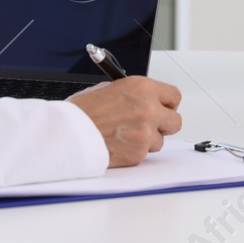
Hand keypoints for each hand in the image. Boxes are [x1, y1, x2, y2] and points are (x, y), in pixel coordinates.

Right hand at [68, 76, 182, 166]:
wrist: (68, 132)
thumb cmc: (83, 111)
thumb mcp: (112, 88)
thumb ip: (136, 94)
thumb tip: (148, 100)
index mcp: (142, 88)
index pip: (174, 96)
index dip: (168, 103)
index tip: (163, 107)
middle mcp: (148, 109)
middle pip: (175, 121)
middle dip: (164, 124)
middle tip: (151, 124)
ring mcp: (145, 133)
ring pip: (160, 140)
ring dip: (148, 139)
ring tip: (126, 135)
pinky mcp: (138, 153)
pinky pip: (145, 154)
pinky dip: (135, 151)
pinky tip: (119, 144)